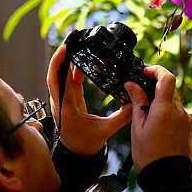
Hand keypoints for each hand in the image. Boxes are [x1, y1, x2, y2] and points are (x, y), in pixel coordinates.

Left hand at [47, 41, 131, 155]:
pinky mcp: (70, 98)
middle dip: (63, 53)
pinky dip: (74, 68)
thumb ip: (122, 117)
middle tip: (73, 37)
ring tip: (78, 44)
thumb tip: (136, 102)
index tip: (66, 46)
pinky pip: (69, 79)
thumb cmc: (87, 144)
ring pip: (61, 74)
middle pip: (56, 71)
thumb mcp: (106, 131)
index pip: (57, 78)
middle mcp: (61, 100)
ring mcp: (64, 98)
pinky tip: (84, 61)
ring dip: (68, 59)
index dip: (59, 61)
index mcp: (65, 105)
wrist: (78, 154)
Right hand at [124, 65, 191, 171]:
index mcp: (165, 110)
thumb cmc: (149, 155)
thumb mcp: (138, 127)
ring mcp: (186, 119)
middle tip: (140, 94)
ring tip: (146, 115)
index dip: (156, 70)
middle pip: (170, 89)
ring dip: (161, 101)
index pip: (167, 78)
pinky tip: (156, 124)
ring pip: (173, 101)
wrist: (167, 177)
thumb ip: (137, 102)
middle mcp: (179, 111)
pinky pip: (177, 112)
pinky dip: (167, 112)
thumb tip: (132, 84)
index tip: (145, 71)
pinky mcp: (188, 127)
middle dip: (155, 88)